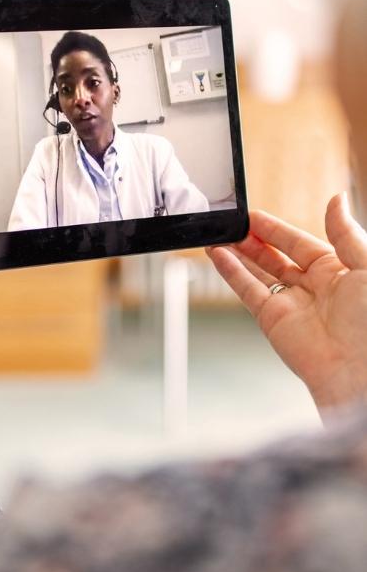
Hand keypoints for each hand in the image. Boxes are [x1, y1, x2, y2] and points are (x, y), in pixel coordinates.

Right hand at [207, 193, 366, 416]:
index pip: (300, 243)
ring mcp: (291, 304)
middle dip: (254, 240)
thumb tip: (336, 199)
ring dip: (238, 254)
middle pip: (276, 257)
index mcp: (339, 272)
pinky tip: (218, 255)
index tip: (253, 216)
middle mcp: (313, 288)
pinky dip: (230, 272)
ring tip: (219, 236)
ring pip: (258, 272)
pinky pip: (247, 290)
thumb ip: (345, 233)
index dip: (276, 229)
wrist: (360, 371)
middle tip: (233, 224)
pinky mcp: (273, 320)